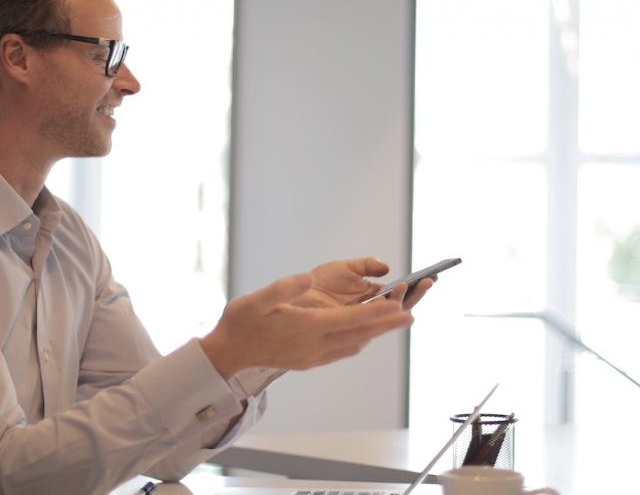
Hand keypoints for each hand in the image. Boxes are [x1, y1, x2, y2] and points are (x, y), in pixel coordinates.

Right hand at [198, 272, 414, 378]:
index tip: (399, 306)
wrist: (229, 353)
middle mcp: (314, 345)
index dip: (376, 313)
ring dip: (374, 333)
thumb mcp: (256, 298)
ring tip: (392, 323)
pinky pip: (341, 352)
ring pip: (352, 345)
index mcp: (306, 327)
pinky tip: (362, 337)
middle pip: (358, 334)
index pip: (350, 320)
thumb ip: (283, 288)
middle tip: (410, 315)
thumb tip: (307, 278)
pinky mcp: (307, 361)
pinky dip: (357, 342)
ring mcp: (312, 356)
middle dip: (385, 324)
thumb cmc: (241, 321)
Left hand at [293, 256, 433, 310]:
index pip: (401, 292)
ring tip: (408, 288)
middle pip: (402, 305)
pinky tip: (393, 304)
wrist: (298, 296)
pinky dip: (386, 314)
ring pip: (392, 316)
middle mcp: (373, 310)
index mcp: (374, 295)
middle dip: (416, 294)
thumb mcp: (346, 267)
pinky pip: (376, 324)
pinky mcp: (355, 329)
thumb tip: (387, 267)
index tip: (430, 275)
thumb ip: (367, 265)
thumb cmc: (320, 283)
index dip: (416, 285)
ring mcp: (365, 321)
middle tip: (428, 282)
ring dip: (402, 302)